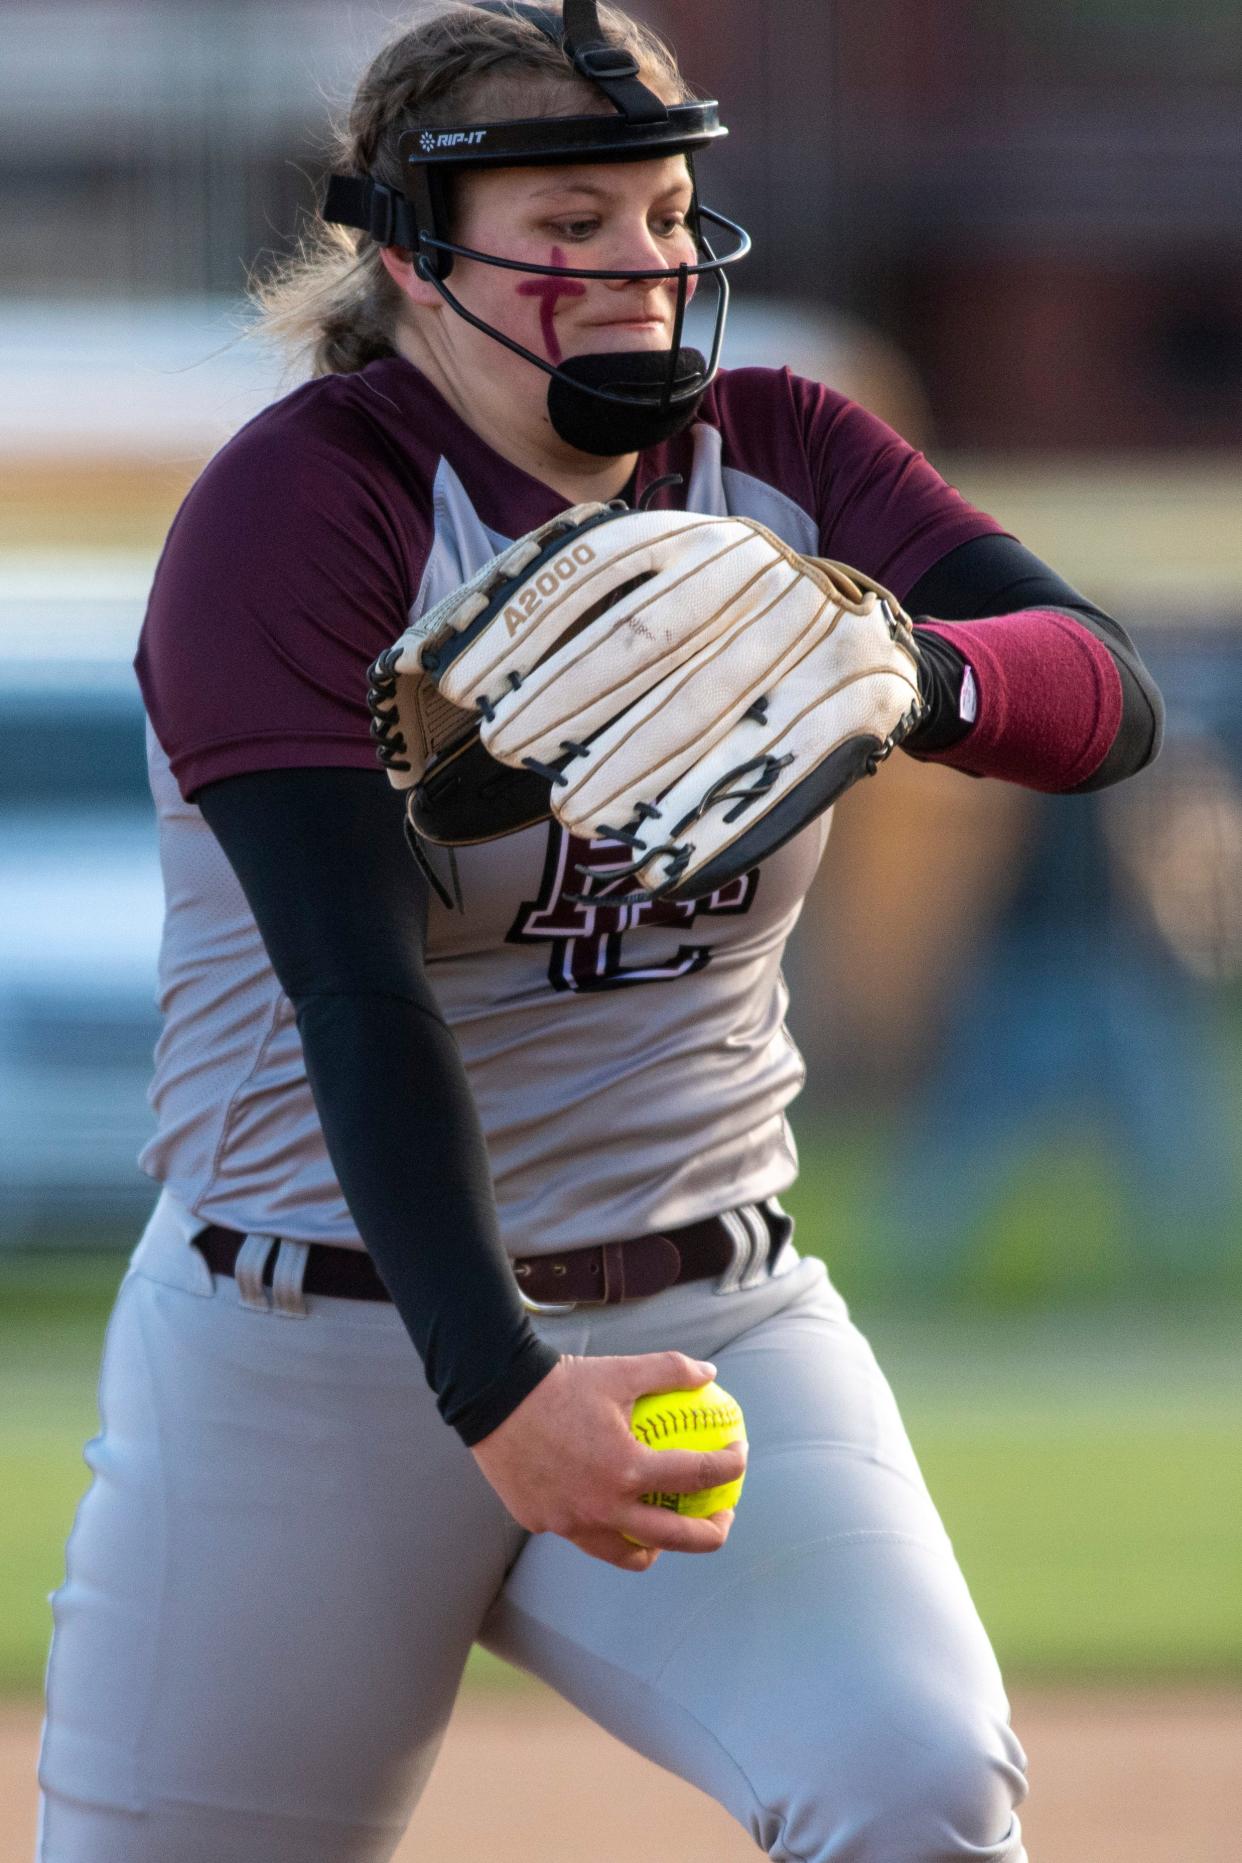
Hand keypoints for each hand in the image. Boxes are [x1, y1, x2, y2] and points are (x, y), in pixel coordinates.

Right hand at [470, 1350, 746, 1572]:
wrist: (494, 1398)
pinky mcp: (545, 1524)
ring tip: (668, 1527)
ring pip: (628, 1554)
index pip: (697, 1476)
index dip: (729, 1466)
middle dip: (712, 1532)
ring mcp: (572, 1523)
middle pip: (676, 1538)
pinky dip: (607, 1526)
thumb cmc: (561, 1384)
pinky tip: (612, 1506)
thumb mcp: (621, 1371)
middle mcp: (604, 1508)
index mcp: (628, 1471)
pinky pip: (585, 1534)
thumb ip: (670, 1371)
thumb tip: (709, 1374)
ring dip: (657, 1546)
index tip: (738, 1455)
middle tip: (723, 1514)